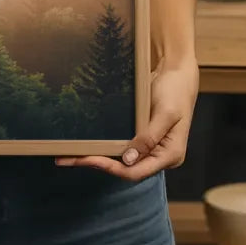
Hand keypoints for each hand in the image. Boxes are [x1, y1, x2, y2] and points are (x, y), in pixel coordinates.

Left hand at [55, 57, 198, 180]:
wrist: (178, 72)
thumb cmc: (175, 91)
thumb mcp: (165, 113)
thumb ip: (149, 137)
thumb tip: (128, 160)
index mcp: (170, 155)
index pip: (136, 172)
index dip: (111, 168)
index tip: (88, 160)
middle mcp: (160, 156)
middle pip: (126, 169)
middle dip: (98, 164)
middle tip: (68, 159)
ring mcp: (151, 147)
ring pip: (122, 160)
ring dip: (99, 157)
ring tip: (72, 155)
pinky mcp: (143, 136)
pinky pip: (123, 146)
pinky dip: (107, 147)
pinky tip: (89, 144)